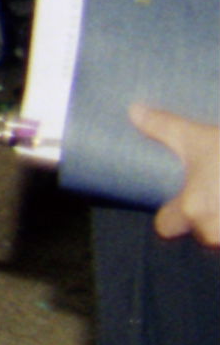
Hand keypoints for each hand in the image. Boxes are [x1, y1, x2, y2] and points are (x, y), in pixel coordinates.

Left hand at [139, 102, 219, 242]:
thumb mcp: (200, 137)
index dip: (171, 214)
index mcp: (192, 209)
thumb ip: (165, 127)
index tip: (181, 202)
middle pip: (203, 233)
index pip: (166, 225)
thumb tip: (134, 111)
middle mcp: (215, 230)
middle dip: (211, 218)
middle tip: (217, 193)